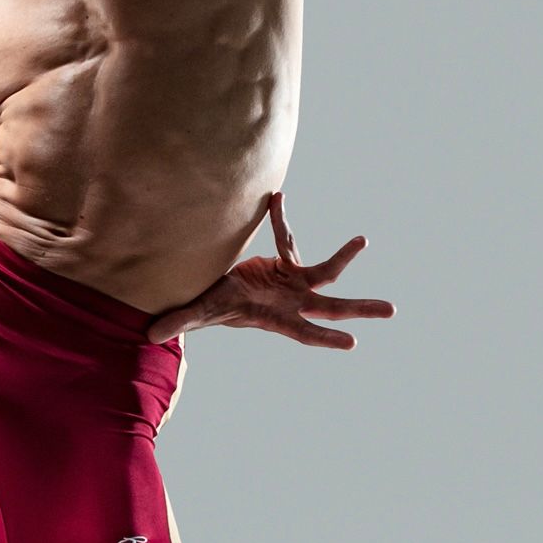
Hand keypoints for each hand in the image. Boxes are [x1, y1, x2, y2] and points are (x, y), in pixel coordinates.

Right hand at [144, 191, 395, 348]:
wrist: (215, 293)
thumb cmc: (212, 307)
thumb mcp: (199, 311)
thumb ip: (180, 321)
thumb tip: (150, 335)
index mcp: (276, 319)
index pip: (305, 331)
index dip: (325, 337)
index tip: (352, 343)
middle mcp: (291, 302)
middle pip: (332, 306)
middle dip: (360, 309)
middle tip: (392, 311)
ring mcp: (291, 283)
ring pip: (326, 271)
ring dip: (346, 257)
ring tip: (364, 240)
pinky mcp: (285, 264)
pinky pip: (288, 238)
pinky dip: (282, 220)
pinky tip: (278, 198)